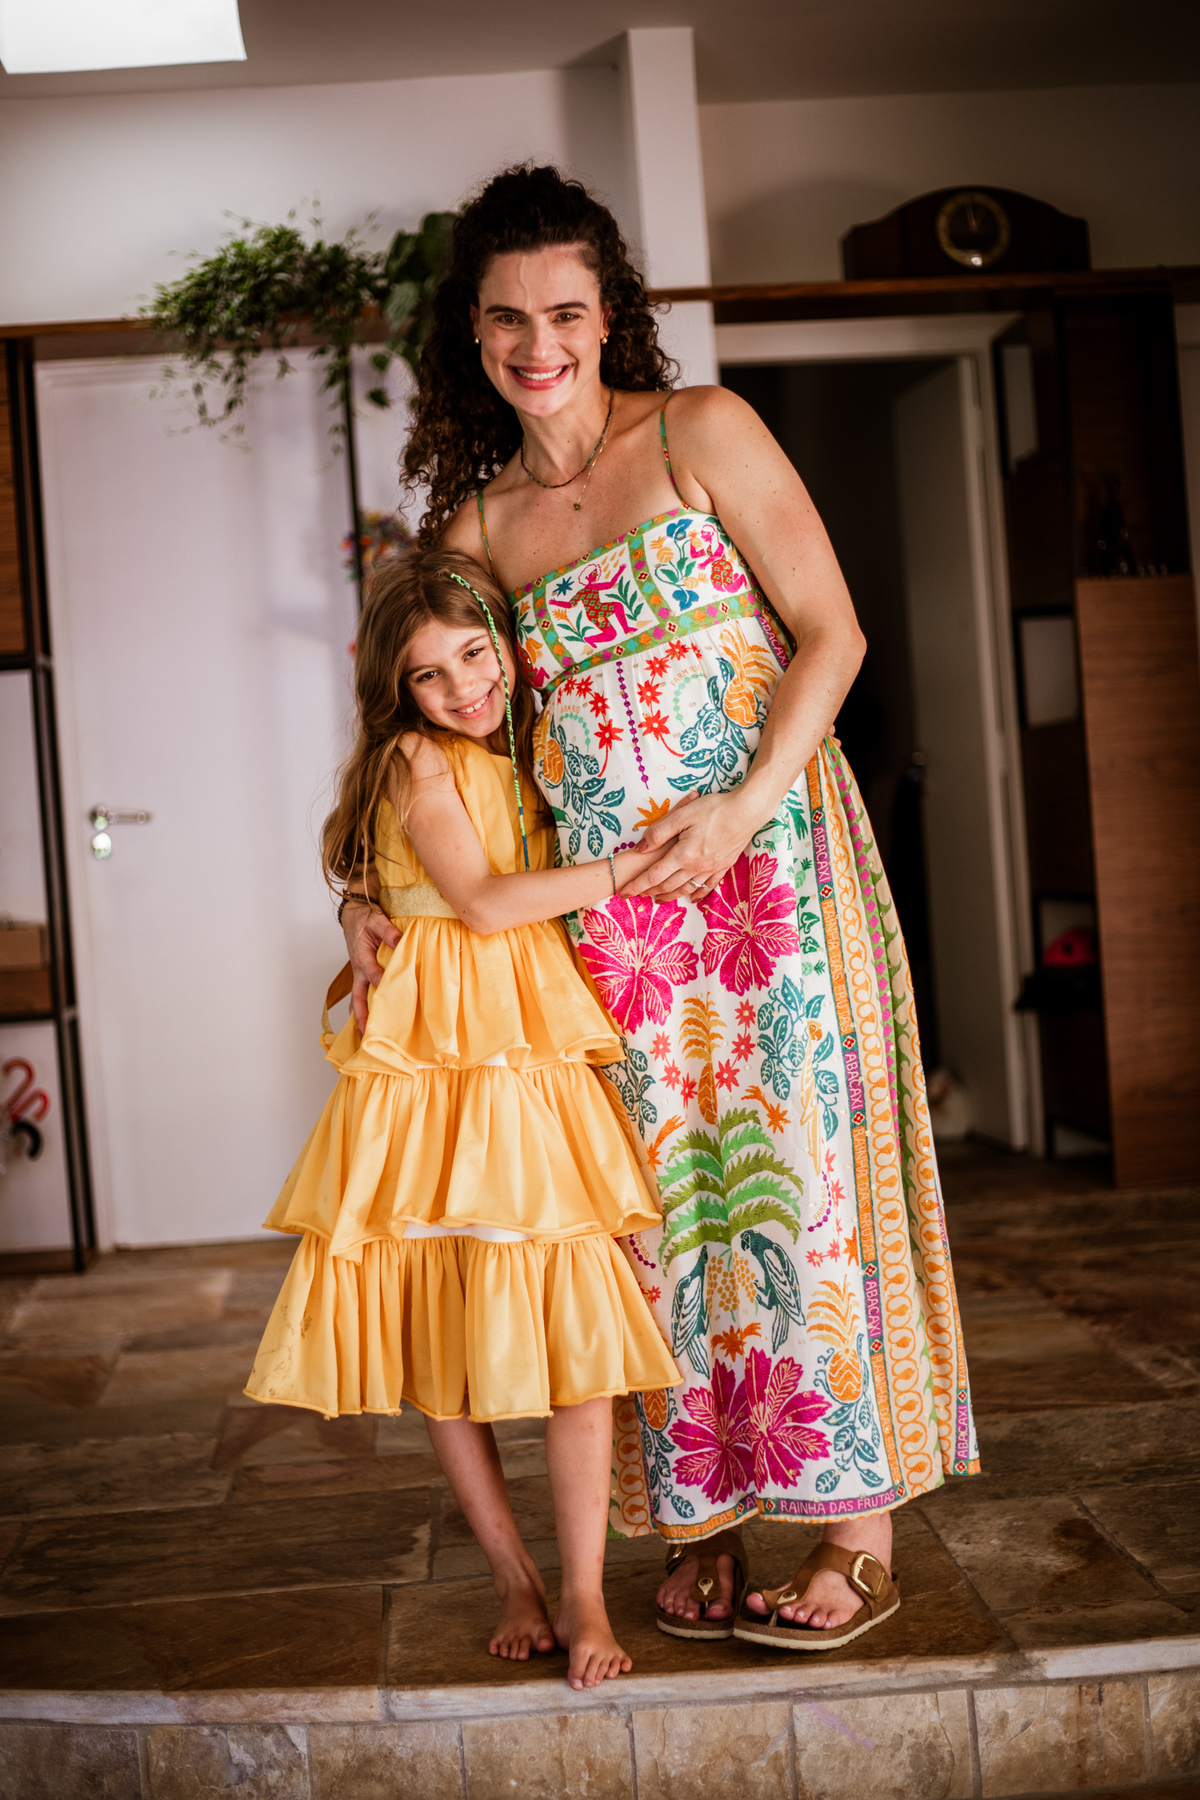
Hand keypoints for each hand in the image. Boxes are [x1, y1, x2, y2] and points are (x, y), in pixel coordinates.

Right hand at [342, 899, 399, 1034]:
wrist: (353, 917)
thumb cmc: (365, 919)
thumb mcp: (377, 920)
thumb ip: (389, 931)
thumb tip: (401, 942)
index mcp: (362, 956)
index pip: (371, 973)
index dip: (380, 982)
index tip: (389, 993)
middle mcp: (358, 969)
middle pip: (358, 996)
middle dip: (362, 1015)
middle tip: (367, 1032)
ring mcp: (358, 974)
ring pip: (357, 999)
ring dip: (360, 1016)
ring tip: (364, 1036)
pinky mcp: (360, 976)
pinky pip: (359, 995)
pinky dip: (360, 1008)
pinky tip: (366, 1022)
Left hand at [621, 789, 763, 900]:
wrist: (748, 811)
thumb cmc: (714, 808)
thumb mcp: (681, 814)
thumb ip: (659, 832)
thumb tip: (640, 848)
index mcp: (683, 854)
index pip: (654, 875)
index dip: (637, 886)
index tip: (624, 893)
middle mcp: (696, 866)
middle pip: (668, 885)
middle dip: (650, 892)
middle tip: (637, 897)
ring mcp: (711, 868)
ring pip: (686, 889)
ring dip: (670, 896)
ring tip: (658, 899)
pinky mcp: (724, 866)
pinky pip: (708, 886)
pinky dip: (697, 894)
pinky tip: (691, 898)